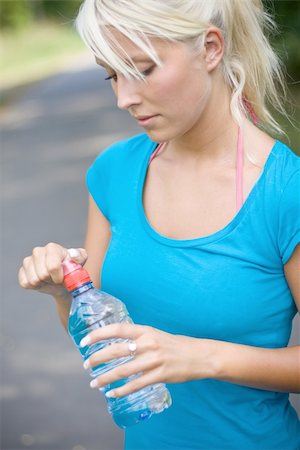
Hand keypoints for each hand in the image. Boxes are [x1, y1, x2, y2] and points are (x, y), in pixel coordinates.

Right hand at [18, 243, 86, 297]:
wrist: (63, 280)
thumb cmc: (72, 269)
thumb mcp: (80, 262)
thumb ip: (80, 256)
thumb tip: (72, 255)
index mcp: (52, 248)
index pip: (53, 266)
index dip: (59, 276)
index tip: (63, 277)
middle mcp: (38, 251)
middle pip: (43, 274)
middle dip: (51, 280)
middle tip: (56, 278)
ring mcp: (28, 260)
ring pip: (34, 280)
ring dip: (43, 284)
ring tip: (49, 279)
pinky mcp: (22, 271)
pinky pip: (25, 283)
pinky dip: (35, 287)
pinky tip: (41, 282)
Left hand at [81, 323, 215, 397]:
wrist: (198, 355)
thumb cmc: (172, 344)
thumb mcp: (154, 334)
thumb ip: (136, 337)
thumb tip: (114, 342)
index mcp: (145, 330)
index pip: (117, 329)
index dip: (98, 334)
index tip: (84, 341)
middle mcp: (148, 343)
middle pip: (115, 350)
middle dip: (96, 358)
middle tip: (86, 365)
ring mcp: (154, 360)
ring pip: (123, 370)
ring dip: (105, 378)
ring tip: (93, 383)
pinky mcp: (160, 375)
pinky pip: (136, 384)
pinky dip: (121, 390)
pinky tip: (112, 393)